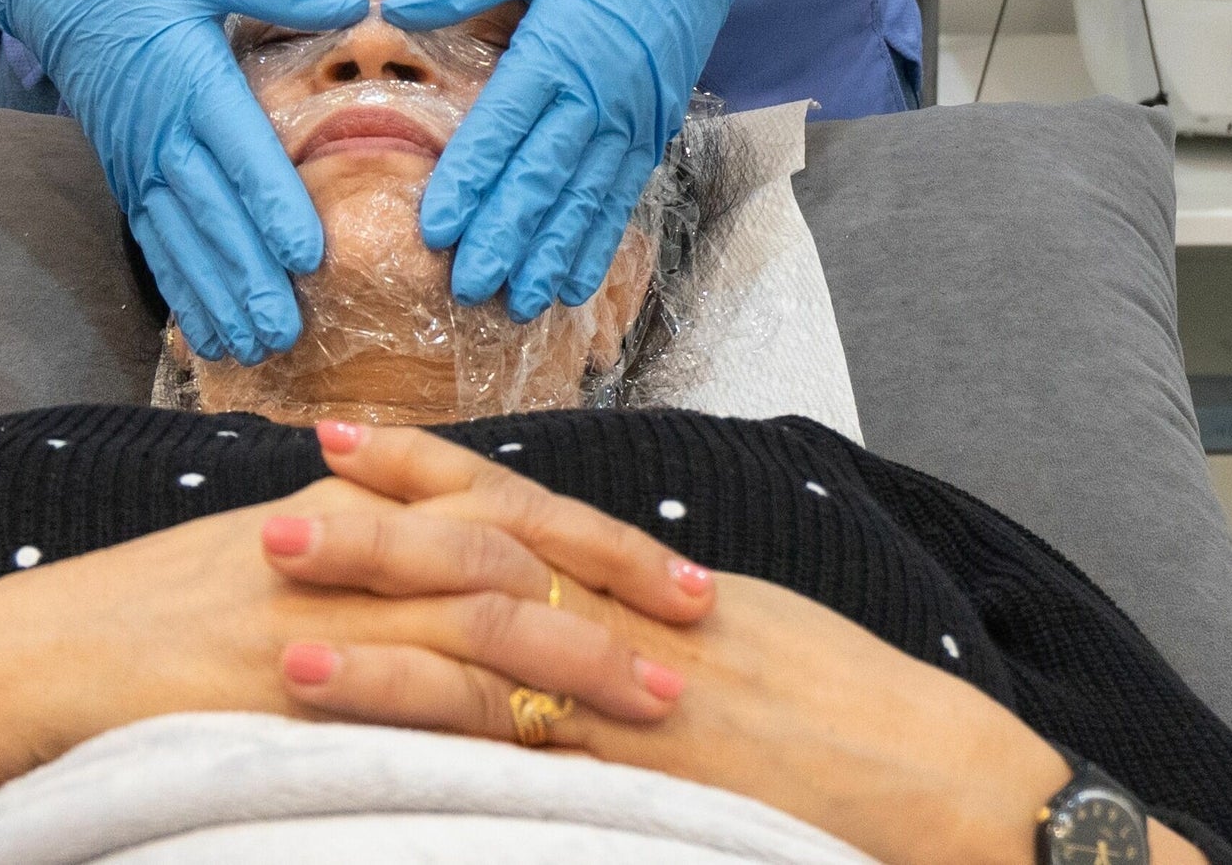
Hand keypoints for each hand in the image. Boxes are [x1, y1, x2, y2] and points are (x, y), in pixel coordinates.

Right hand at [0, 0, 366, 358]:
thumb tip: (355, 1)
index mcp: (191, 80)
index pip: (239, 152)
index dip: (273, 206)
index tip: (307, 255)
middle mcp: (162, 133)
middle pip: (212, 214)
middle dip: (249, 277)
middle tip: (285, 331)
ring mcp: (139, 161)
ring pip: (182, 241)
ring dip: (216, 298)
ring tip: (252, 348)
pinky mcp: (126, 175)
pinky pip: (154, 240)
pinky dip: (180, 288)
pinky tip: (204, 331)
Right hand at [0, 453, 702, 816]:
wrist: (40, 660)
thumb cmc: (148, 622)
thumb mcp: (264, 561)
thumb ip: (360, 560)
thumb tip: (453, 575)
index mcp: (342, 505)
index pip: (495, 503)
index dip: (591, 534)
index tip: (675, 567)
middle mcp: (341, 540)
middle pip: (506, 545)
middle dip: (611, 581)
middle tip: (702, 616)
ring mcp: (317, 608)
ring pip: (476, 619)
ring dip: (575, 659)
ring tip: (661, 696)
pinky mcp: (289, 681)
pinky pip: (405, 696)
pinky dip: (481, 720)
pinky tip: (543, 751)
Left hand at [276, 426, 1101, 864]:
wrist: (955, 785)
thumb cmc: (869, 725)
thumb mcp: (760, 650)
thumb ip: (667, 628)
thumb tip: (601, 613)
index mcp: (665, 588)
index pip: (527, 512)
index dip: (433, 476)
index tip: (347, 446)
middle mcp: (646, 625)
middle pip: (490, 559)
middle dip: (381, 531)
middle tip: (275, 503)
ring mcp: (646, 705)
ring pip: (493, 651)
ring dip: (381, 631)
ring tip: (282, 616)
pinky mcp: (652, 780)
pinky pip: (533, 757)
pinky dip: (444, 742)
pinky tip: (372, 744)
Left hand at [379, 0, 756, 312]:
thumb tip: (395, 6)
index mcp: (559, 47)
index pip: (504, 128)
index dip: (469, 182)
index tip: (436, 230)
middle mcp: (597, 93)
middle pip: (542, 179)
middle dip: (504, 238)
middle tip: (469, 288)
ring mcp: (632, 117)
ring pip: (584, 200)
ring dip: (550, 255)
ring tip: (519, 302)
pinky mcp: (655, 127)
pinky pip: (622, 194)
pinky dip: (598, 241)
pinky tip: (574, 280)